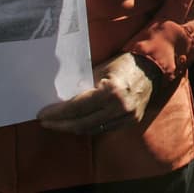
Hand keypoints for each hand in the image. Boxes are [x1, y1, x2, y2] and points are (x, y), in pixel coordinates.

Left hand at [37, 53, 158, 134]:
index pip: (76, 108)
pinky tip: (77, 124)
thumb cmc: (123, 64)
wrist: (151, 68)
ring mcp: (127, 116)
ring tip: (58, 124)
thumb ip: (82, 86)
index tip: (42, 115)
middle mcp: (120, 106)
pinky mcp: (130, 122)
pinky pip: (103, 129)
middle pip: (81, 123)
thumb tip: (59, 98)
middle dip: (60, 124)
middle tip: (45, 122)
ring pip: (91, 129)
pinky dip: (88, 127)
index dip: (57, 113)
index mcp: (111, 90)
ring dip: (72, 128)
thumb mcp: (99, 70)